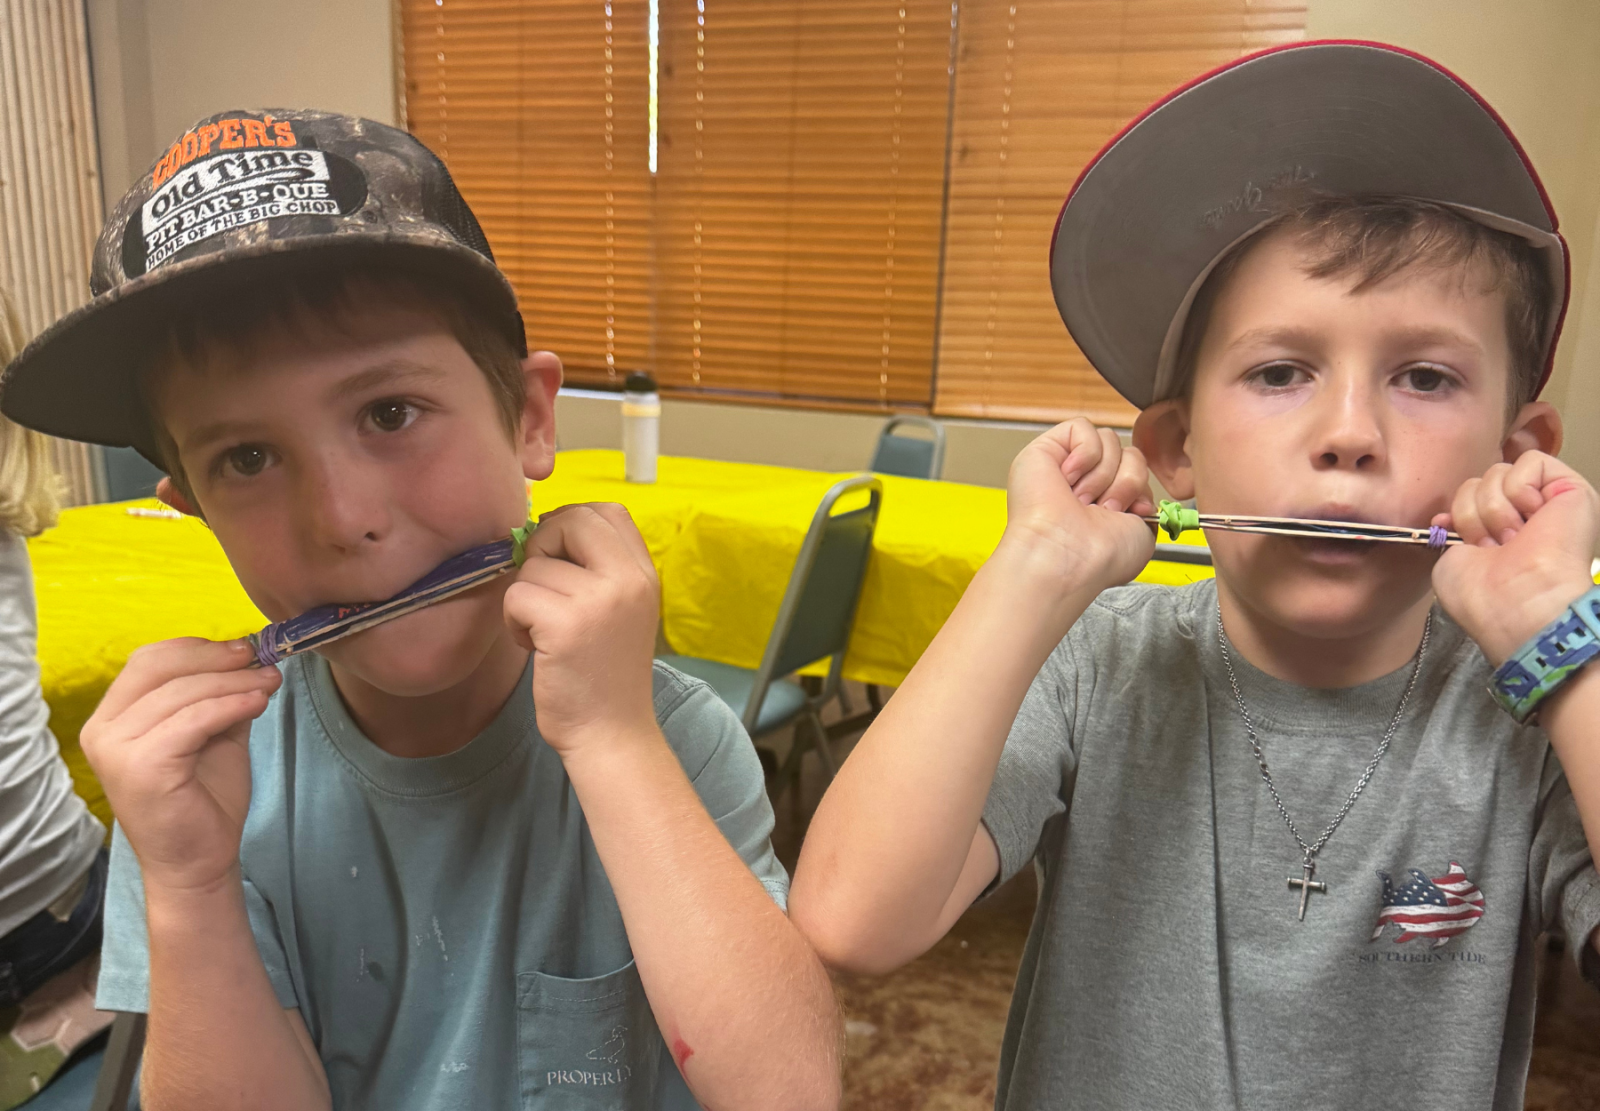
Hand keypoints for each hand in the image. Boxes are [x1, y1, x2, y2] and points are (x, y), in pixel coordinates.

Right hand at [80, 638, 279, 894]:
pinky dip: (230, 705)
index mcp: (112, 718)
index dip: (197, 648)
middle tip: (261, 659)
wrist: (197, 862)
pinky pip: (193, 721)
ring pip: (182, 693)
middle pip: (160, 668)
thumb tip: (248, 656)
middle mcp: (102, 730)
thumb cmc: (202, 799)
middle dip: (217, 659)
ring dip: (234, 682)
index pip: (148, 661)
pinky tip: (259, 703)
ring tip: (271, 682)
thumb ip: (219, 696)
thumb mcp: (213, 733)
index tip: (244, 648)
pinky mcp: (141, 767)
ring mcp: (116, 749)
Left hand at [502, 502, 661, 752]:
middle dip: (542, 547)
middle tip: (543, 588)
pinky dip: (514, 621)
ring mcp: (599, 601)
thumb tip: (543, 528)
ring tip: (544, 632)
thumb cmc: (606, 674)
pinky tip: (535, 647)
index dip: (571, 522)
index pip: (608, 510)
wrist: (612, 734)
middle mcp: (628, 581)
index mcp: (644, 574)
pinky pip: (517, 595)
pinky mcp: (565, 625)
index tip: (560, 557)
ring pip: (534, 565)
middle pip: (571, 520)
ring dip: (525, 596)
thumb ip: (599, 568)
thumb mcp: (621, 611)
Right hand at [1000, 417, 1156, 593]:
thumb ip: (1144, 498)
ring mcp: (1065, 465)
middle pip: (1127, 451)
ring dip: (1103, 474)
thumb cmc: (1101, 555)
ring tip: (1082, 501)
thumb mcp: (1143, 529)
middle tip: (1103, 509)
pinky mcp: (1045, 449)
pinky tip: (1069, 480)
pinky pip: (1082, 428)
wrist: (1068, 556)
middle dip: (1124, 481)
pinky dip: (1085, 454)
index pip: (1136, 468)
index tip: (1131, 513)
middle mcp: (1086, 482)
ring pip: (1109, 439)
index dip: (1138, 486)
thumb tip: (1139, 488)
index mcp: (1106, 501)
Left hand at [1432, 451, 1599, 663]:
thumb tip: (1445, 517)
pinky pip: (1530, 462)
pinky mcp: (1570, 486)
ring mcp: (1548, 499)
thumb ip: (1451, 532)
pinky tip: (1531, 518)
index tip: (1461, 541)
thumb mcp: (1451, 561)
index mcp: (1498, 532)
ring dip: (1493, 509)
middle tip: (1494, 546)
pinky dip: (1519, 489)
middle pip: (1478, 482)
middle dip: (1474, 515)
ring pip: (1498, 471)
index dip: (1458, 513)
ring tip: (1513, 539)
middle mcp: (1524, 514)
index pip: (1468, 497)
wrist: (1518, 602)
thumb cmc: (1483, 594)